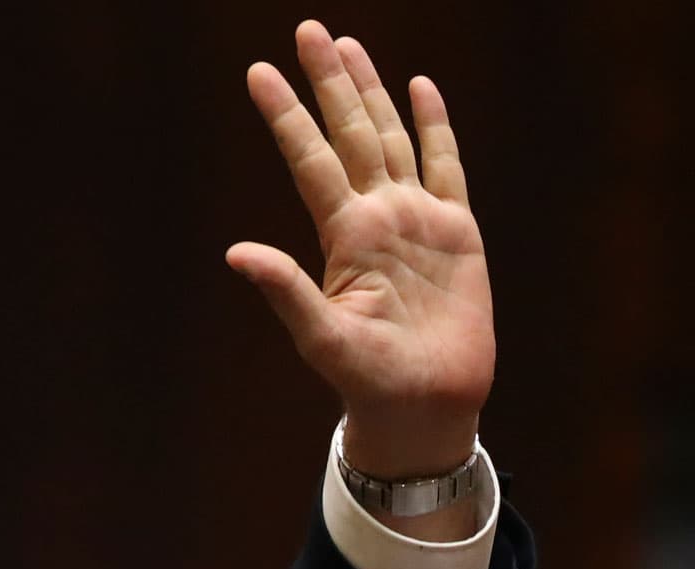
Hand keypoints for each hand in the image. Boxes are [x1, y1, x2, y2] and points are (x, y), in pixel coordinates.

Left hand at [228, 20, 492, 477]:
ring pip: (392, 138)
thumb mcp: (321, 336)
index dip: (286, 116)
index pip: (310, 159)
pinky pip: (446, 167)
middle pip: (350, 133)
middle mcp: (376, 216)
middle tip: (308, 31)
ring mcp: (416, 219)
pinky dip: (434, 127)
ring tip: (348, 46)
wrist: (424, 405)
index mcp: (343, 235)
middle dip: (328, 83)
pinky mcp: (457, 232)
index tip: (258, 72)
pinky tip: (421, 89)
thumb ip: (284, 290)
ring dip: (371, 92)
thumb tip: (237, 252)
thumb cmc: (367, 380)